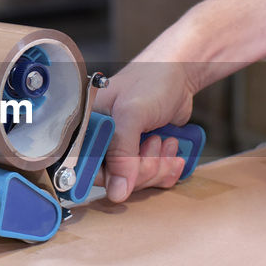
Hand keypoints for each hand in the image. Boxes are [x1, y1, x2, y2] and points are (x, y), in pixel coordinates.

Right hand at [94, 60, 196, 202]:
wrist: (180, 74)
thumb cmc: (152, 80)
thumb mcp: (132, 113)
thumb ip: (121, 152)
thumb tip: (117, 191)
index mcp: (88, 127)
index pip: (85, 168)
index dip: (110, 174)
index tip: (129, 169)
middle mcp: (102, 141)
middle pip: (113, 180)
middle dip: (141, 168)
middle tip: (152, 143)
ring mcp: (123, 150)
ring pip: (135, 182)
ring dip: (157, 166)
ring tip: (164, 141)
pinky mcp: (142, 155)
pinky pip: (152, 178)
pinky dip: (166, 168)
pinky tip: (171, 148)